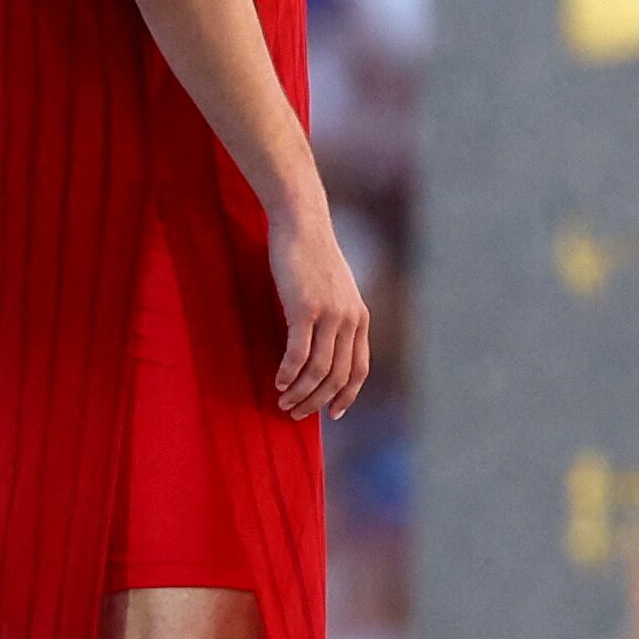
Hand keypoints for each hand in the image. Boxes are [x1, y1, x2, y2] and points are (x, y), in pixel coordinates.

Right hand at [269, 203, 371, 420]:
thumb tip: (324, 349)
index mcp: (360, 318)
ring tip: (283, 401)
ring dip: (300, 392)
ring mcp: (329, 315)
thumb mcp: (335, 290)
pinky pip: (298, 353)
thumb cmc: (312, 258)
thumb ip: (336, 318)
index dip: (347, 396)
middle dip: (317, 402)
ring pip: (318, 370)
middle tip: (295, 413)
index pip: (359, 370)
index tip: (333, 414)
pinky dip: (288, 373)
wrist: (303, 224)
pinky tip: (278, 381)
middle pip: (337, 377)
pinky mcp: (305, 308)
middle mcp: (350, 320)